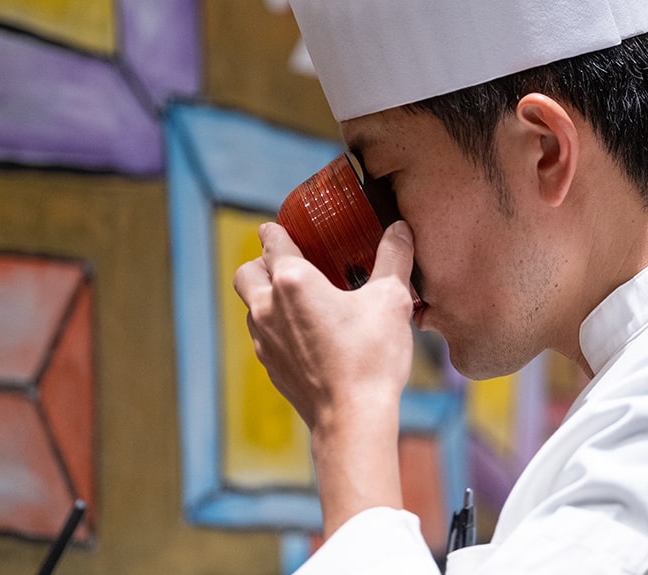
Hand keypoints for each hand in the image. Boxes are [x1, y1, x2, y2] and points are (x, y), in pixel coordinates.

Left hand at [234, 220, 416, 533]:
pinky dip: (277, 328)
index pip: (272, 241)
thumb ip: (394, 257)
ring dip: (268, 297)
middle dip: (262, 263)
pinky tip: (307, 336)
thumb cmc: (371, 356)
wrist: (353, 419)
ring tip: (301, 301)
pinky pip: (263, 337)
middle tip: (290, 264)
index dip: (277, 231)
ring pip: (252, 306)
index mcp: (292, 281)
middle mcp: (268, 307)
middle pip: (247, 272)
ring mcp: (264, 340)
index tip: (281, 229)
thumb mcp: (391, 298)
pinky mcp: (270, 367)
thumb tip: (400, 228)